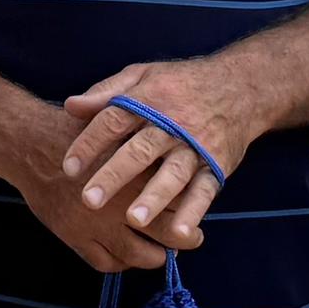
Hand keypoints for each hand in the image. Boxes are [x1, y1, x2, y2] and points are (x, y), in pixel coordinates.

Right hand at [0, 99, 176, 276]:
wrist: (30, 145)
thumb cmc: (76, 131)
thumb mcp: (116, 125)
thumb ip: (145, 143)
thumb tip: (175, 155)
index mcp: (136, 172)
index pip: (177, 199)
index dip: (191, 208)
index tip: (194, 208)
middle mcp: (120, 202)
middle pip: (166, 231)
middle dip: (183, 239)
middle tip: (189, 238)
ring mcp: (97, 224)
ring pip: (138, 255)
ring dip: (154, 257)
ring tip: (160, 251)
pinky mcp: (75, 237)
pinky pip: (105, 263)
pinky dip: (121, 264)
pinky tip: (126, 256)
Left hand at [57, 59, 264, 245]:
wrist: (240, 87)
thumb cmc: (180, 84)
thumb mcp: (143, 75)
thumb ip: (106, 93)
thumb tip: (70, 106)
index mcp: (149, 100)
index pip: (113, 121)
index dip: (89, 143)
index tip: (68, 168)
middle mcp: (172, 125)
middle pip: (139, 151)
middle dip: (114, 176)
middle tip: (90, 200)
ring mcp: (196, 147)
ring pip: (173, 174)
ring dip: (154, 198)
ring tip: (134, 219)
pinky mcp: (217, 165)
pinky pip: (205, 190)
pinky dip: (194, 211)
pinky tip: (180, 232)